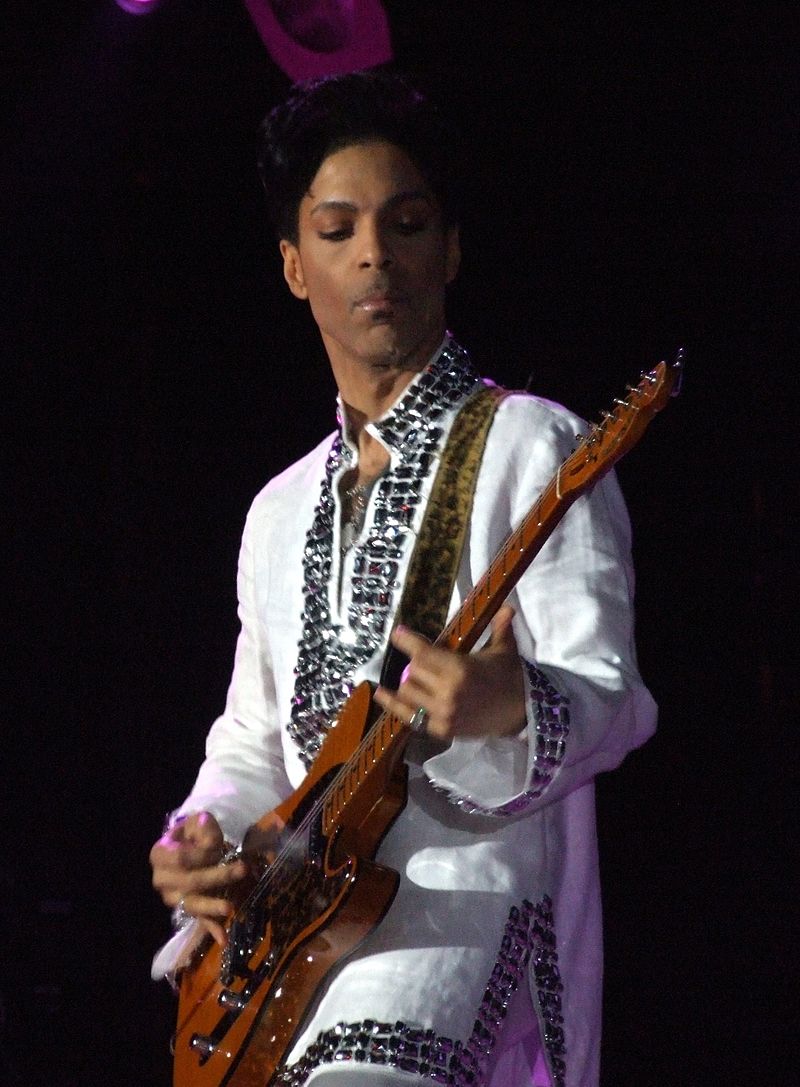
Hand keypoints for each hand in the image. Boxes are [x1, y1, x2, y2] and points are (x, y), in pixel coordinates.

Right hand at [149, 811, 245, 946]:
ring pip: (192, 904)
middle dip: (217, 876)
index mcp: (160, 854)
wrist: (188, 846)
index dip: (200, 854)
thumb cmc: (193, 833)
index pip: (180, 858)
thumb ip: (205, 828)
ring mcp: (173, 898)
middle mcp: (162, 879)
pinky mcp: (187, 909)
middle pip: (189, 882)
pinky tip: (223, 938)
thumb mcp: (198, 822)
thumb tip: (212, 845)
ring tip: (230, 907)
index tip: (218, 846)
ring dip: (212, 906)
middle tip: (242, 869)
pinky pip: (199, 920)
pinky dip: (211, 928)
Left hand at [373, 604, 526, 740]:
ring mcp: (443, 713)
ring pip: (408, 692)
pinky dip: (395, 705)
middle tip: (420, 659)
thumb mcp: (505, 650)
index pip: (423, 652)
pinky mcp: (442, 730)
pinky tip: (382, 694)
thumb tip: (506, 606)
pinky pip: (410, 717)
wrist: (523, 713)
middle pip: (413, 671)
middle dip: (414, 663)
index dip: (407, 641)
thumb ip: (501, 627)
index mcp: (461, 669)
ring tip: (411, 677)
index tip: (397, 633)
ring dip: (408, 682)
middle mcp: (448, 692)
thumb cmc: (511, 677)